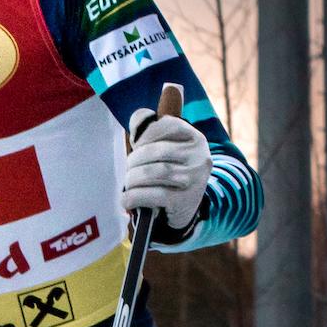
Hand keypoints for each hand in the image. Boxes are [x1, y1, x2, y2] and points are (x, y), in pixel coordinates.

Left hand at [121, 113, 210, 229]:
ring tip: (128, 183)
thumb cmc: (171, 172)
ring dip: (132, 179)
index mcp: (195, 138)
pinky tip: (127, 200)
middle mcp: (199, 156)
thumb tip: (138, 117)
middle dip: (133, 160)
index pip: (166, 124)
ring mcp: (194, 179)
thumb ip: (151, 129)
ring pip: (153, 172)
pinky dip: (133, 197)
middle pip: (155, 151)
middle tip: (128, 170)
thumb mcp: (168, 149)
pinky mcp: (184, 200)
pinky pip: (152, 195)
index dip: (144, 134)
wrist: (187, 209)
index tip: (137, 146)